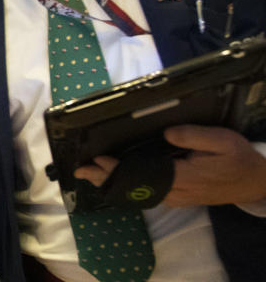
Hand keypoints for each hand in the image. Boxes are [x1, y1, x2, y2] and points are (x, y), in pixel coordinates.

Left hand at [74, 126, 265, 206]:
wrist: (256, 182)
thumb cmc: (238, 159)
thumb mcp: (222, 141)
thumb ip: (193, 136)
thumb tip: (165, 133)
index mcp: (183, 176)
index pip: (142, 174)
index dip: (118, 169)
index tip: (97, 161)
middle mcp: (176, 191)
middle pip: (135, 186)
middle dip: (106, 178)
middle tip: (80, 171)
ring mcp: (177, 196)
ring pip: (139, 192)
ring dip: (114, 182)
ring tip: (89, 174)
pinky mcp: (179, 196)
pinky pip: (148, 193)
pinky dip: (128, 186)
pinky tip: (116, 178)